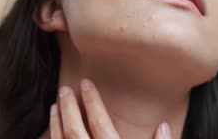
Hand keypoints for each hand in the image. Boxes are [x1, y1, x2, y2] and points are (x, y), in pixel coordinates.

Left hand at [49, 79, 171, 138]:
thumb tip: (163, 125)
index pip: (100, 124)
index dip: (92, 102)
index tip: (85, 83)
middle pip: (74, 131)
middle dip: (68, 108)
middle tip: (64, 89)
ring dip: (56, 123)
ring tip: (55, 106)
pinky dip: (53, 137)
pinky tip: (53, 129)